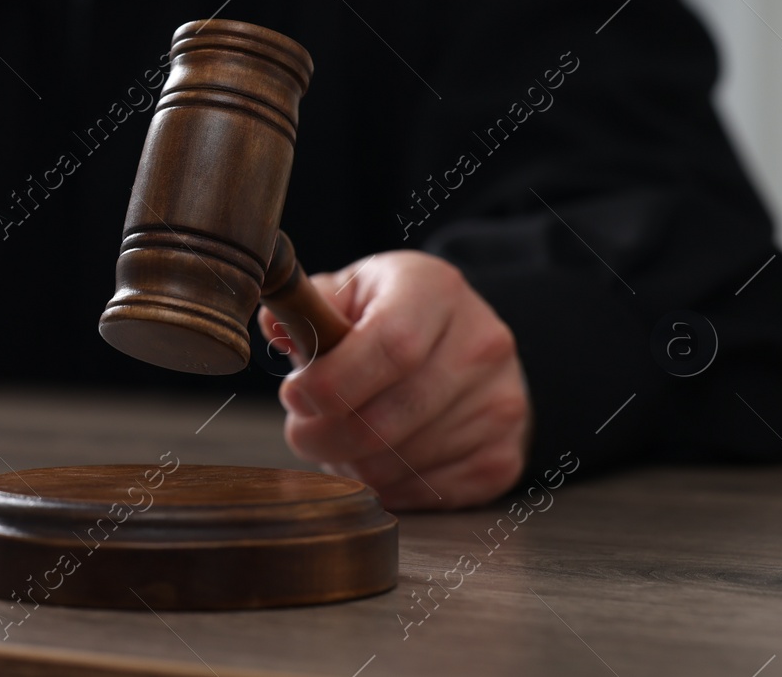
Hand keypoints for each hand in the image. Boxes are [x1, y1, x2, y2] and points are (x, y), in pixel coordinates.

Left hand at [261, 251, 529, 509]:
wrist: (465, 346)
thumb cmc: (391, 317)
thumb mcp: (351, 292)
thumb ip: (311, 307)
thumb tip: (277, 325)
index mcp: (435, 289)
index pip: (391, 346)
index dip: (332, 382)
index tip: (295, 395)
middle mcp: (481, 344)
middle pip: (392, 415)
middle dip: (328, 435)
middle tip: (302, 432)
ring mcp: (500, 404)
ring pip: (405, 461)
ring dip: (353, 463)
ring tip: (338, 441)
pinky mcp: (503, 456)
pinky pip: (429, 492)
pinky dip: (387, 486)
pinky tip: (374, 460)